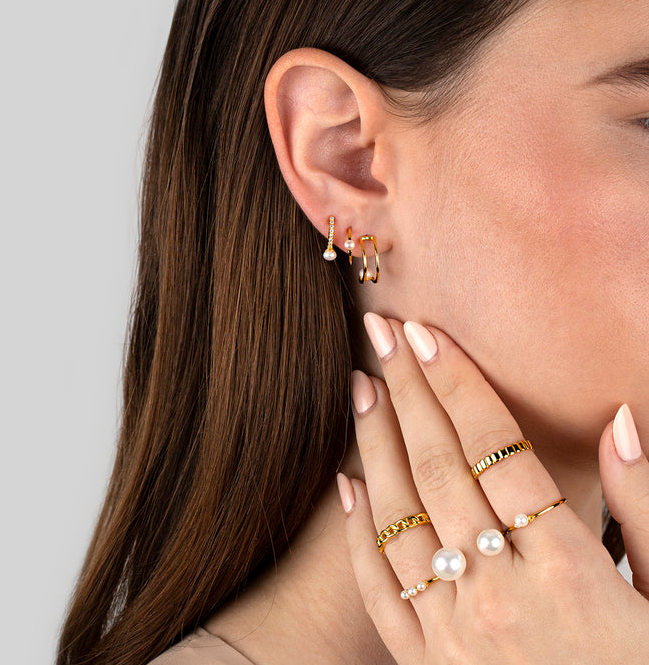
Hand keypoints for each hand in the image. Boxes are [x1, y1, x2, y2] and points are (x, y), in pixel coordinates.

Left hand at [337, 313, 648, 663]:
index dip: (457, 382)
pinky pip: (378, 591)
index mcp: (568, 571)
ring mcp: (454, 634)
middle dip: (407, 389)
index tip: (425, 333)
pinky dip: (358, 532)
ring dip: (375, 442)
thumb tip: (617, 420)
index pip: (496, 447)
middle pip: (439, 466)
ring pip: (400, 516)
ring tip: (361, 385)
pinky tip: (346, 482)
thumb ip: (645, 507)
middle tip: (381, 330)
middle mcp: (500, 594)